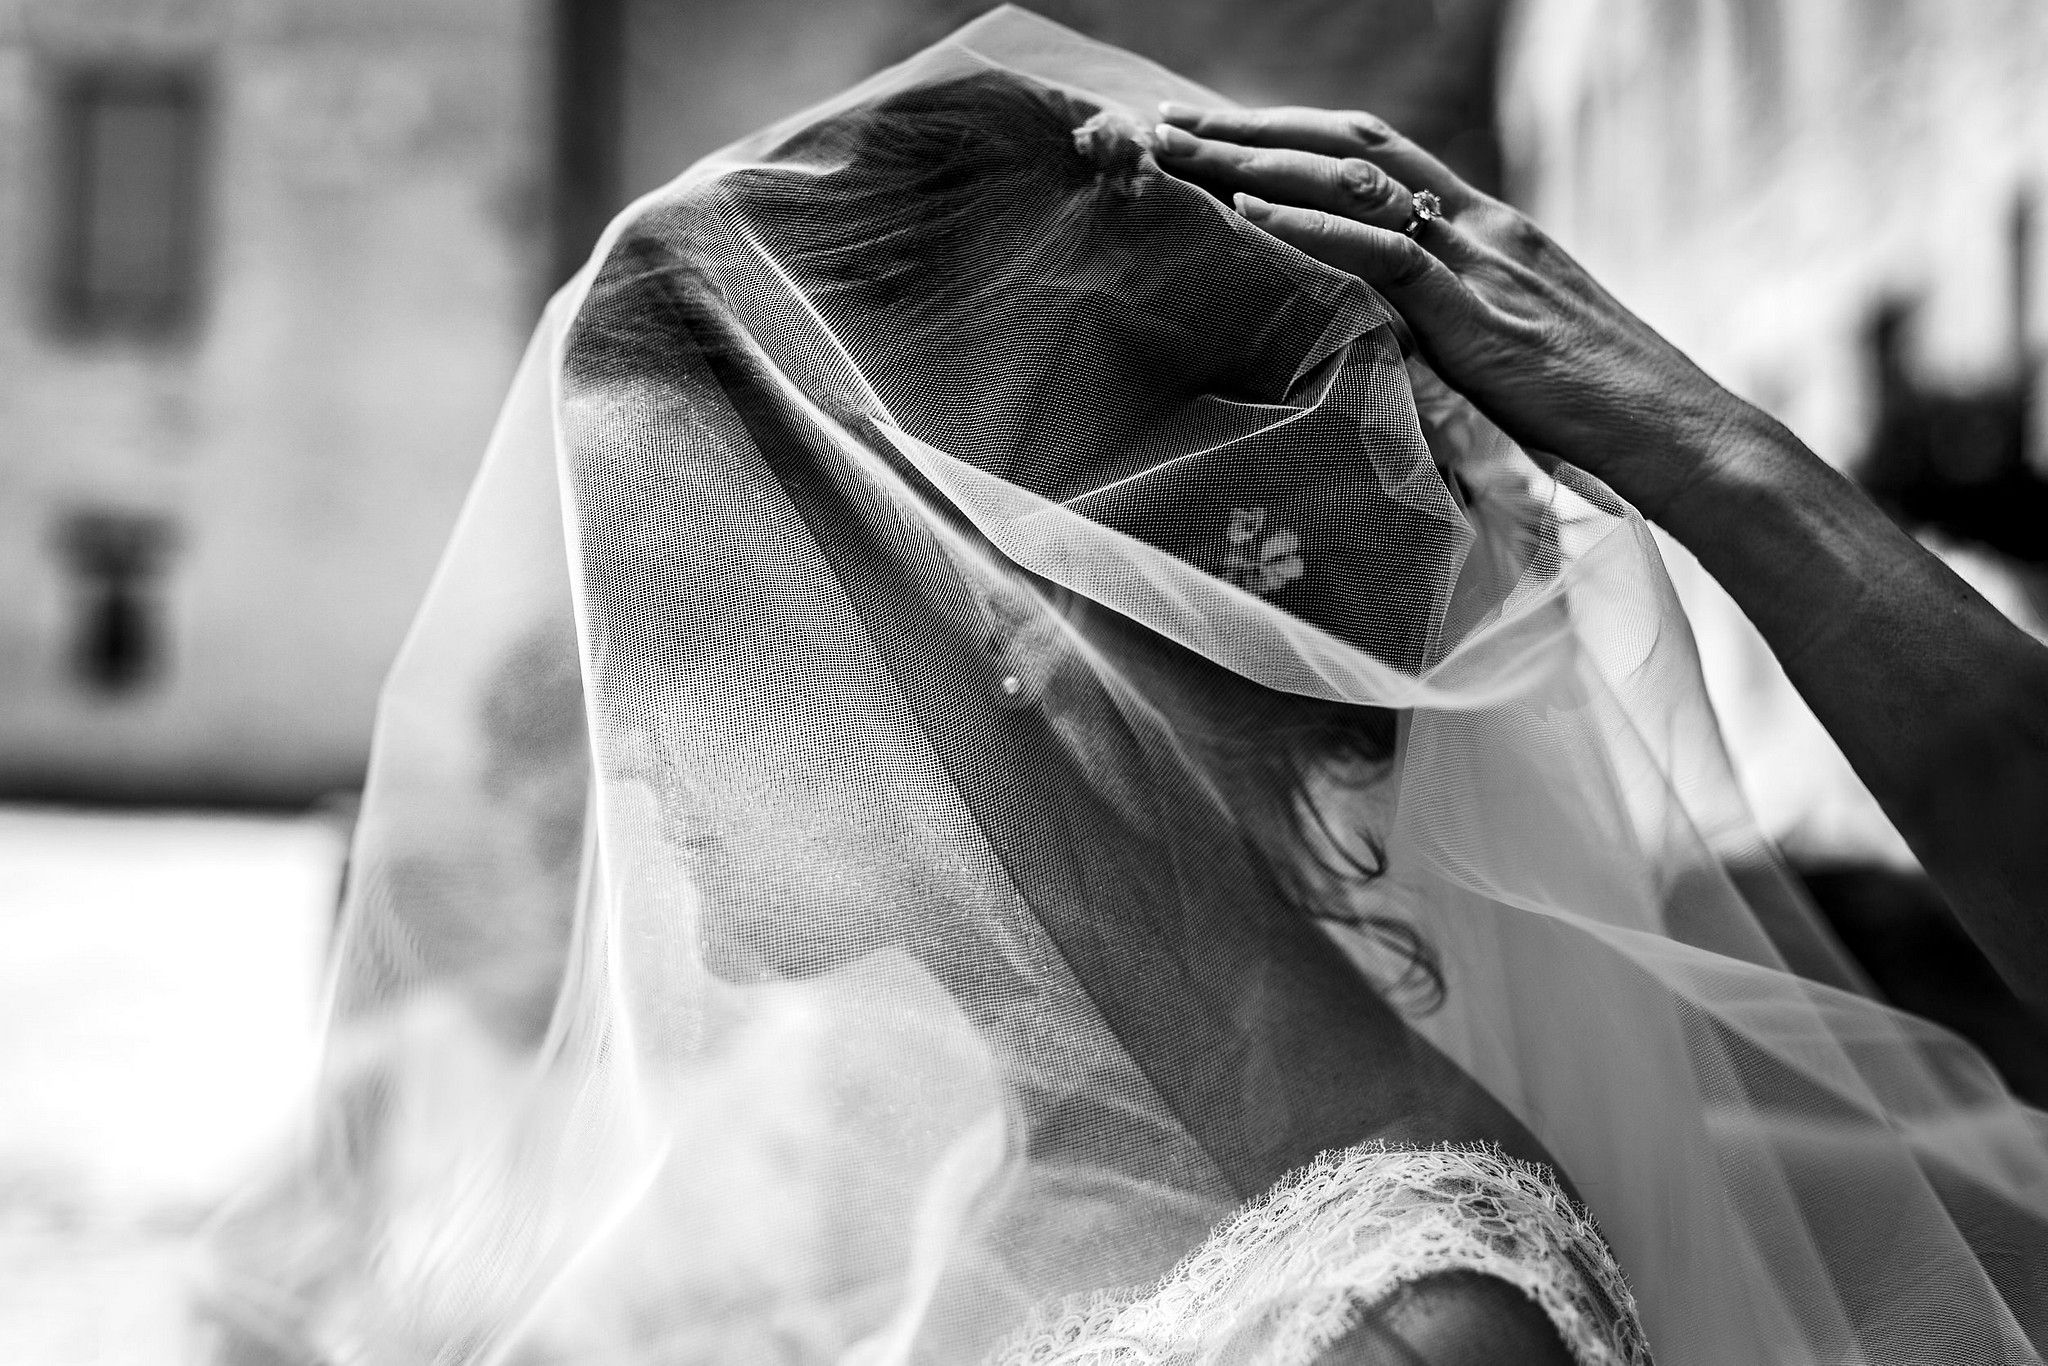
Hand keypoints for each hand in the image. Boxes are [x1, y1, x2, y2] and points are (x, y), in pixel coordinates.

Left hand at [1153, 102, 1758, 518]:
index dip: (1295, 138)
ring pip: (1351, 184)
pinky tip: (1248, 210)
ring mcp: (1479, 263)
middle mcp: (1480, 226)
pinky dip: (1311, 226)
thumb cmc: (1597, 411)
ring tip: (1181, 152)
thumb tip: (1389, 342)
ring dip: (1256, 161)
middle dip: (1255, 128)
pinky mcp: (1477, 314)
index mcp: (1489, 230)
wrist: (1675, 432)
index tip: (1224, 135)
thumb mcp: (1513, 350)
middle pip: (1350, 147)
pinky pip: (1384, 255)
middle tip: (1171, 123)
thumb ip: (1452, 327)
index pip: (1377, 158)